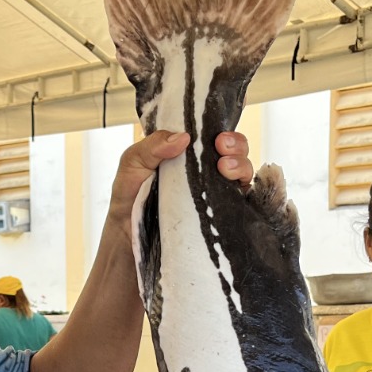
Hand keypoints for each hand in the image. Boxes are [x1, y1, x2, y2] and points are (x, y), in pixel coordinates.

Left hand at [105, 130, 255, 224]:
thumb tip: (184, 137)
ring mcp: (214, 196)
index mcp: (186, 155)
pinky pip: (241, 205)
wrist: (126, 240)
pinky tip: (235, 192)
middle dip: (237, 145)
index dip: (221, 132)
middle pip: (234, 152)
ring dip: (241, 166)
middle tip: (222, 147)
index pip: (213, 137)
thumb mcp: (132, 164)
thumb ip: (152, 146)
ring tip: (225, 169)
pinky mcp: (220, 218)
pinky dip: (245, 194)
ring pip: (242, 175)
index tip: (216, 136)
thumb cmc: (128, 200)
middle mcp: (205, 173)